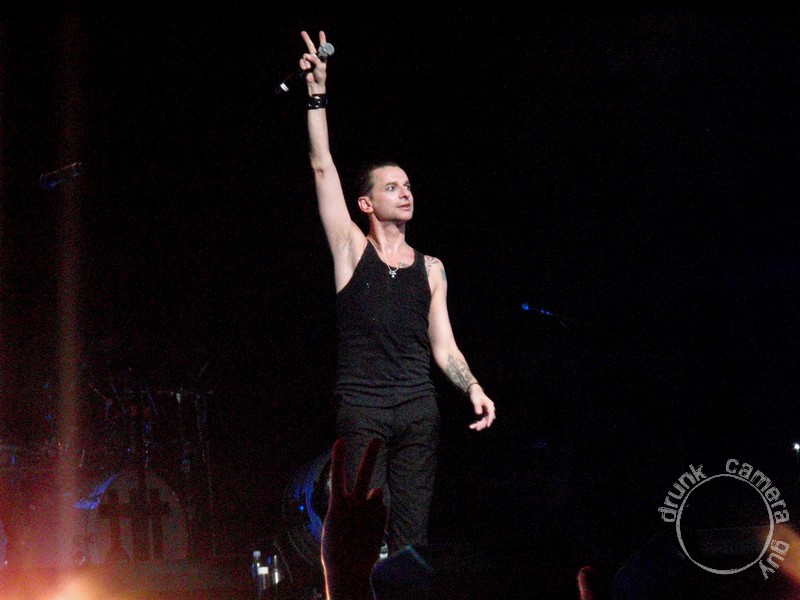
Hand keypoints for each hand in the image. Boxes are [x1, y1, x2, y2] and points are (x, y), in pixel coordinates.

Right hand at [300, 30, 327, 92]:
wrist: (315, 85)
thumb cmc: (320, 76)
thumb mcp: (320, 67)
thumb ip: (314, 60)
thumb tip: (307, 56)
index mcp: (322, 58)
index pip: (322, 47)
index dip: (322, 39)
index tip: (321, 32)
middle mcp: (315, 58)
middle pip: (310, 46)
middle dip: (307, 39)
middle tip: (303, 32)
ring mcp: (309, 61)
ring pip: (305, 56)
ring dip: (306, 62)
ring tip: (309, 68)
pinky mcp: (304, 65)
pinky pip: (301, 61)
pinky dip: (303, 65)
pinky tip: (306, 70)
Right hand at [321, 438, 387, 594]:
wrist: (347, 570)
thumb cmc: (336, 549)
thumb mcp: (338, 525)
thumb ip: (357, 504)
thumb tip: (378, 491)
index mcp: (337, 505)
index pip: (337, 475)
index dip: (339, 457)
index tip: (340, 440)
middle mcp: (354, 505)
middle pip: (364, 474)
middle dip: (370, 456)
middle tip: (377, 440)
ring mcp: (368, 513)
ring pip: (376, 493)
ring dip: (372, 498)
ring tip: (363, 516)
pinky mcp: (379, 521)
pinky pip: (381, 510)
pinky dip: (377, 515)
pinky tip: (369, 529)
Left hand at [468, 386, 495, 430]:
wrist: (474, 392)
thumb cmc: (475, 395)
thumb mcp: (475, 400)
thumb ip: (477, 406)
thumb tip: (479, 413)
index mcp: (490, 405)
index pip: (491, 414)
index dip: (489, 420)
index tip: (487, 425)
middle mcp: (490, 409)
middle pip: (488, 418)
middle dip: (482, 424)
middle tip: (476, 428)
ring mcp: (487, 411)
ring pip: (485, 420)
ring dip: (479, 424)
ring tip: (472, 427)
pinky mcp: (484, 413)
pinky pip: (482, 419)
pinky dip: (478, 422)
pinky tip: (473, 425)